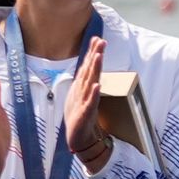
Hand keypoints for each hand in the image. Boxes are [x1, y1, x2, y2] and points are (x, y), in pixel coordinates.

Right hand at [65, 35, 112, 171]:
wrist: (78, 138)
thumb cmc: (81, 116)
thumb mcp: (83, 96)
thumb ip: (87, 82)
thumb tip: (92, 67)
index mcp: (82, 87)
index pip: (88, 67)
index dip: (92, 53)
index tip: (97, 39)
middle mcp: (81, 92)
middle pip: (88, 71)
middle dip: (94, 55)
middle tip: (99, 41)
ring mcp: (82, 102)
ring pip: (89, 83)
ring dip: (93, 69)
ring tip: (98, 56)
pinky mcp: (84, 114)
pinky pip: (90, 103)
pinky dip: (93, 94)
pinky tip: (97, 85)